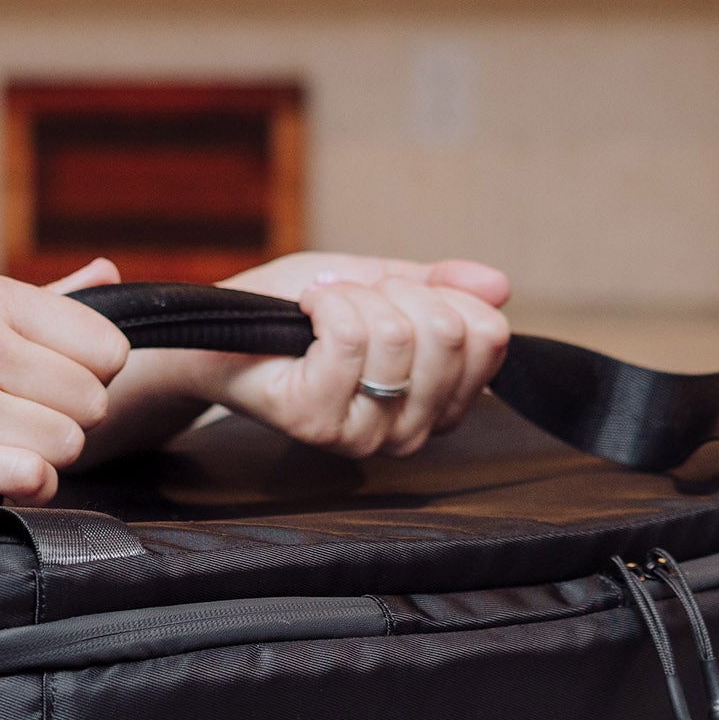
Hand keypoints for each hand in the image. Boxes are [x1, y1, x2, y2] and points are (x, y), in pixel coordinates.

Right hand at [0, 275, 129, 505]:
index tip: (50, 386)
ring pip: (66, 445)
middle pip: (92, 401)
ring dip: (41, 457)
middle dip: (64, 421)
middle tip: (15, 422)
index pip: (105, 346)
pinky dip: (20, 488)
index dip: (89, 375)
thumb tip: (111, 276)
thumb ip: (40, 299)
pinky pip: (31, 481)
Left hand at [185, 253, 513, 458]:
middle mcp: (410, 431)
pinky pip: (350, 338)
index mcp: (438, 402)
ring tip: (321, 311)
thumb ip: (438, 286)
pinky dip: (326, 304)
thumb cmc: (292, 312)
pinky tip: (305, 316)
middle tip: (351, 302)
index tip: (394, 294)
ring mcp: (365, 435)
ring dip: (352, 297)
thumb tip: (499, 285)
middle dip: (395, 292)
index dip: (442, 293)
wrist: (218, 333)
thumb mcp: (377, 284)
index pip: (489, 337)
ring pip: (400, 334)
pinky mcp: (318, 422)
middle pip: (449, 332)